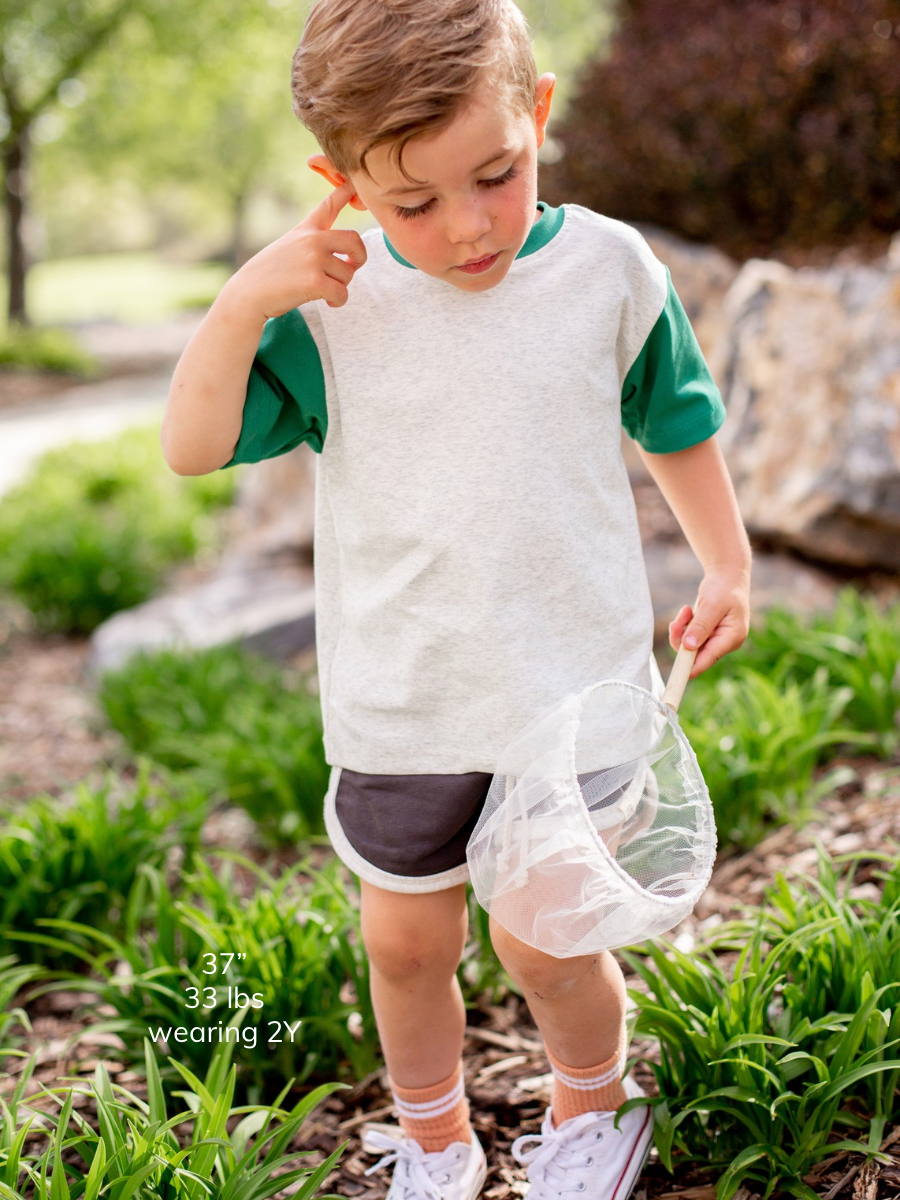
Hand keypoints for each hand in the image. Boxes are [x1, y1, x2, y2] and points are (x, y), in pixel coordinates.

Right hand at [222, 180, 366, 319]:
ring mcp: (313, 258)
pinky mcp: (314, 280)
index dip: (345, 191)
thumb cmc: (269, 276)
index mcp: (306, 229)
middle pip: (354, 239)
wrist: (248, 294)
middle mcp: (312, 239)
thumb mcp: (289, 248)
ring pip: (348, 274)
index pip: (329, 205)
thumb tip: (344, 259)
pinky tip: (326, 301)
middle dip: (359, 257)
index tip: (354, 183)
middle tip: (350, 268)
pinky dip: (338, 301)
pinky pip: (342, 293)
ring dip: (341, 286)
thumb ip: (313, 245)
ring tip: (324, 291)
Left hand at [669, 564, 750, 676]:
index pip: (708, 659)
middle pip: (695, 654)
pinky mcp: (707, 634)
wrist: (727, 575)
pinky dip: (684, 626)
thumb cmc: (723, 588)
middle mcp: (724, 642)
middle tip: (677, 622)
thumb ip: (700, 626)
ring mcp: (715, 639)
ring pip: (689, 645)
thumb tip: (689, 647)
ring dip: (682, 629)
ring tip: (686, 611)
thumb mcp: (712, 605)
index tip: (674, 674)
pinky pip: (689, 637)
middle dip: (682, 639)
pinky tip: (688, 611)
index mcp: (731, 638)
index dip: (690, 667)